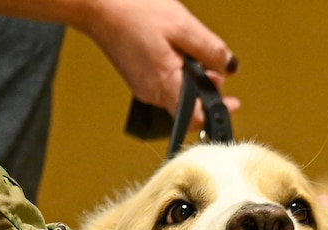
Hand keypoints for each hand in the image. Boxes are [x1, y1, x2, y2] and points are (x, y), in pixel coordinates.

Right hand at [74, 0, 240, 123]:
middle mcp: (152, 93)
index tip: (232, 103)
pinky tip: (177, 51)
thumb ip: (210, 50)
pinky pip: (166, 83)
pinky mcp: (139, 79)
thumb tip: (230, 67)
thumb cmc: (132, 10)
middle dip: (208, 90)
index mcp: (165, 84)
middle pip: (190, 106)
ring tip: (194, 52)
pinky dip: (178, 72)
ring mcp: (144, 88)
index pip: (196, 120)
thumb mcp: (183, 26)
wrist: (96, 3)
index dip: (217, 113)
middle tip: (214, 67)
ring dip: (193, 79)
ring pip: (179, 94)